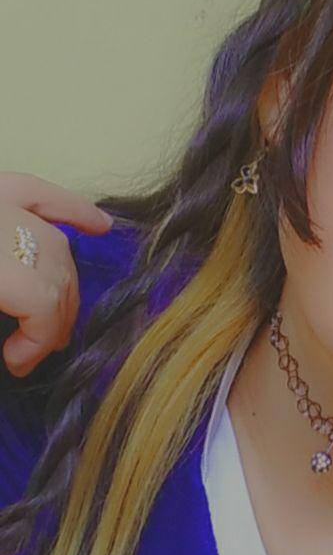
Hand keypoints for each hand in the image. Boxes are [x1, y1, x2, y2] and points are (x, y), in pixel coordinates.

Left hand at [0, 171, 112, 377]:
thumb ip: (1, 315)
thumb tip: (20, 352)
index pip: (41, 298)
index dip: (39, 339)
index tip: (16, 363)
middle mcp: (3, 220)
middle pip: (55, 271)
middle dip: (56, 316)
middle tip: (34, 349)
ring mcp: (1, 200)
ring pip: (56, 240)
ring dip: (67, 280)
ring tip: (55, 315)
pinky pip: (43, 192)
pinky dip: (75, 209)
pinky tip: (101, 226)